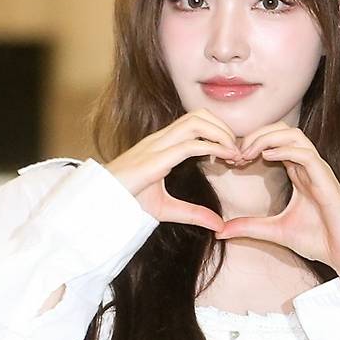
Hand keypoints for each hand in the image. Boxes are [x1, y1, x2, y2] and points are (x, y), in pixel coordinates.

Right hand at [105, 109, 240, 231]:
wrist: (102, 205)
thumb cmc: (127, 203)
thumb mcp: (167, 209)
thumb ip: (193, 214)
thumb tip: (218, 225)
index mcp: (162, 144)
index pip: (195, 122)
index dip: (218, 131)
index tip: (232, 154)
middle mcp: (160, 139)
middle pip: (200, 114)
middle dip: (224, 127)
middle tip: (237, 151)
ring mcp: (157, 146)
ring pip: (197, 121)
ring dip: (221, 133)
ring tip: (233, 153)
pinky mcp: (155, 159)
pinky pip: (189, 144)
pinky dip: (213, 147)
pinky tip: (224, 157)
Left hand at [216, 122, 339, 280]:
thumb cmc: (320, 241)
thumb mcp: (275, 232)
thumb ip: (249, 228)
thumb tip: (220, 231)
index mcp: (300, 174)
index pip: (274, 144)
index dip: (251, 145)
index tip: (230, 159)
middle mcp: (309, 167)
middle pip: (283, 131)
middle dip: (256, 135)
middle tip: (234, 153)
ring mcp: (319, 171)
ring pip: (294, 136)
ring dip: (267, 139)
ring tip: (246, 153)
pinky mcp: (327, 180)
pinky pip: (305, 154)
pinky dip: (284, 151)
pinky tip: (265, 158)